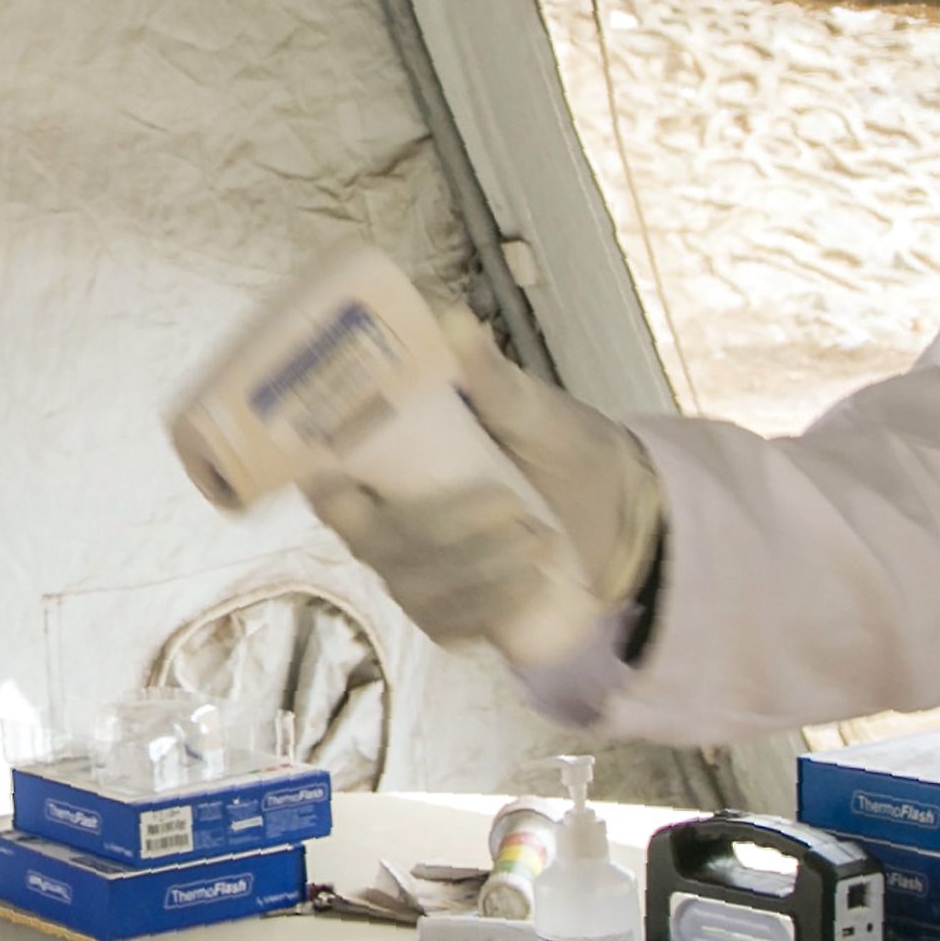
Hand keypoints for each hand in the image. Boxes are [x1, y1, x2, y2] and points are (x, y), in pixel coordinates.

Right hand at [302, 322, 661, 658]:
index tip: (339, 479)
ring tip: (539, 540)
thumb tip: (450, 317)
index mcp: (391, 464)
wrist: (618, 516)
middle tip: (509, 506)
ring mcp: (414, 577)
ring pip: (412, 585)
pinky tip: (533, 579)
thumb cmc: (559, 450)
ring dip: (479, 565)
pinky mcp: (448, 617)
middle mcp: (388, 523)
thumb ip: (488, 375)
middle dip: (440, 528)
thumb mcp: (528, 408)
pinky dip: (492, 603)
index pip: (324, 482)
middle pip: (368, 540)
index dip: (321, 487)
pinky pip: (446, 623)